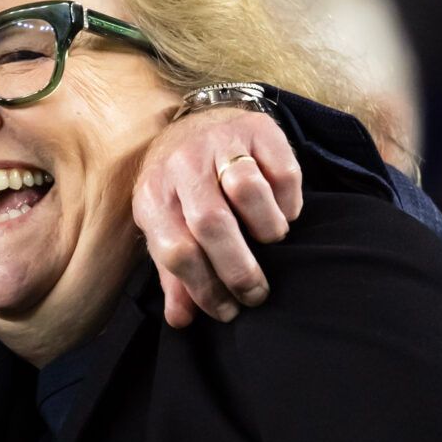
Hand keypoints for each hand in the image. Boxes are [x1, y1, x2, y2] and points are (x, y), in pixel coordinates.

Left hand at [131, 107, 302, 326]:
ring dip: (267, 228)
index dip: (204, 289)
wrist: (198, 122)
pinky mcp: (259, 129)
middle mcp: (182, 164)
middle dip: (238, 269)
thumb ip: (173, 275)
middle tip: (256, 293)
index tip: (228, 311)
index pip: (176, 250)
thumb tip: (182, 320)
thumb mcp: (165, 227)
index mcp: (152, 194)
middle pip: (212, 223)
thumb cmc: (181, 190)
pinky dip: (289, 202)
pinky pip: (284, 172)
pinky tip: (282, 212)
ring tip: (269, 241)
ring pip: (248, 190)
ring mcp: (219, 141)